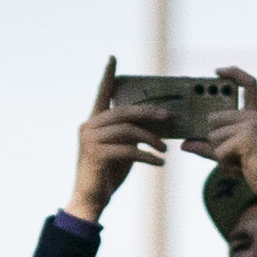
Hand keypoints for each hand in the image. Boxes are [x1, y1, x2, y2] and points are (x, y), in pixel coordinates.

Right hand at [70, 57, 166, 219]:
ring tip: (165, 150)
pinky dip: (148, 156)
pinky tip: (160, 163)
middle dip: (148, 113)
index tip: (113, 57)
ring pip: (128, 131)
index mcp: (93, 122)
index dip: (108, 75)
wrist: (91, 200)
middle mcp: (88, 126)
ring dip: (151, 139)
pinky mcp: (96, 155)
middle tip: (168, 118)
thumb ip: (130, 133)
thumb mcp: (122, 148)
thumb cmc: (108, 174)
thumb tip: (155, 121)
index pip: (101, 93)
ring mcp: (90, 140)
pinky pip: (129, 150)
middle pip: (124, 112)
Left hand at [193, 67, 256, 221]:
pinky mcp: (246, 137)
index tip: (217, 71)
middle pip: (213, 119)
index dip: (234, 72)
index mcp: (253, 115)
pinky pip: (218, 151)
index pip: (248, 84)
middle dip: (215, 140)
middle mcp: (252, 116)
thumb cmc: (256, 169)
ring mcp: (250, 125)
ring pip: (213, 137)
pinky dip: (224, 163)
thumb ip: (207, 147)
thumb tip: (184, 144)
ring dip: (221, 155)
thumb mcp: (229, 155)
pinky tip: (241, 166)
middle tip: (234, 154)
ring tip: (241, 161)